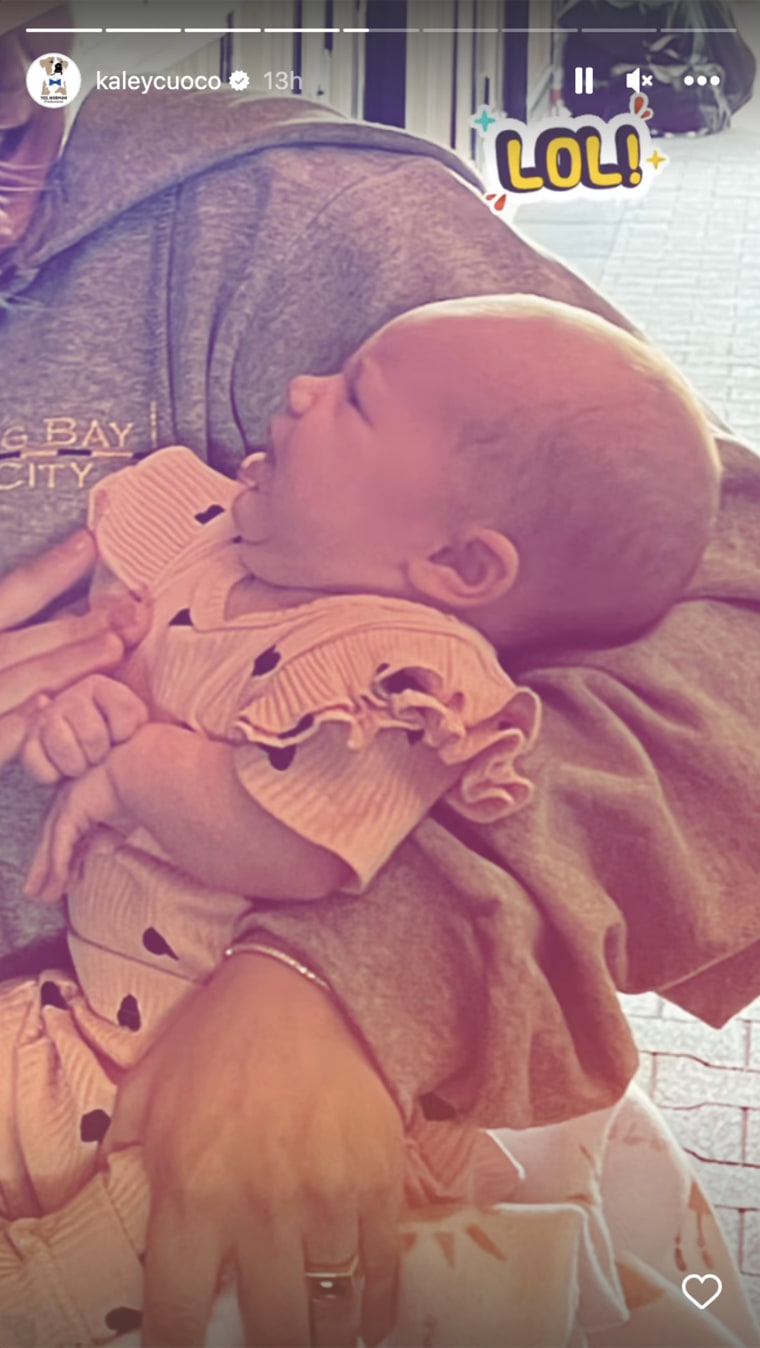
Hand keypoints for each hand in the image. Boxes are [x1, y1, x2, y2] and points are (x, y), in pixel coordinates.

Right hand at [0, 530, 148, 768]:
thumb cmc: (0, 687)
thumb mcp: (5, 651)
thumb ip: (16, 630)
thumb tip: (64, 627)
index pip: (9, 599)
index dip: (46, 572)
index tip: (89, 544)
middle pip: (20, 641)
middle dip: (77, 625)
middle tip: (130, 611)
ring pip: (13, 682)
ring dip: (61, 665)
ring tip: (112, 649)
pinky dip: (15, 724)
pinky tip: (45, 707)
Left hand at [24, 758, 133, 901]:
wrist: (145, 770)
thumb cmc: (142, 787)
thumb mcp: (124, 817)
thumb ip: (112, 832)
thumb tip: (105, 849)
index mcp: (85, 800)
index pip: (72, 836)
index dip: (68, 861)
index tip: (70, 882)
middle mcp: (71, 801)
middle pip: (55, 841)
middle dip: (47, 869)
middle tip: (41, 893)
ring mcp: (68, 803)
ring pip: (52, 845)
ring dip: (47, 872)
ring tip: (42, 895)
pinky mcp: (70, 810)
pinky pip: (62, 844)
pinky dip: (59, 865)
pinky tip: (58, 882)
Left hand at [105, 954, 404, 1347]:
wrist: (303, 986)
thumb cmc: (218, 1038)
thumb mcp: (148, 1094)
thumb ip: (130, 1160)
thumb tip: (118, 1204)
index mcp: (192, 1195)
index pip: (179, 1316)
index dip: (182, 1347)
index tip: (191, 1346)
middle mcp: (260, 1210)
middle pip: (272, 1332)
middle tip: (267, 1337)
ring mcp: (326, 1200)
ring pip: (330, 1311)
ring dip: (324, 1333)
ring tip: (318, 1334)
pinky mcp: (379, 1182)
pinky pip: (383, 1271)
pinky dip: (376, 1307)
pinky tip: (366, 1321)